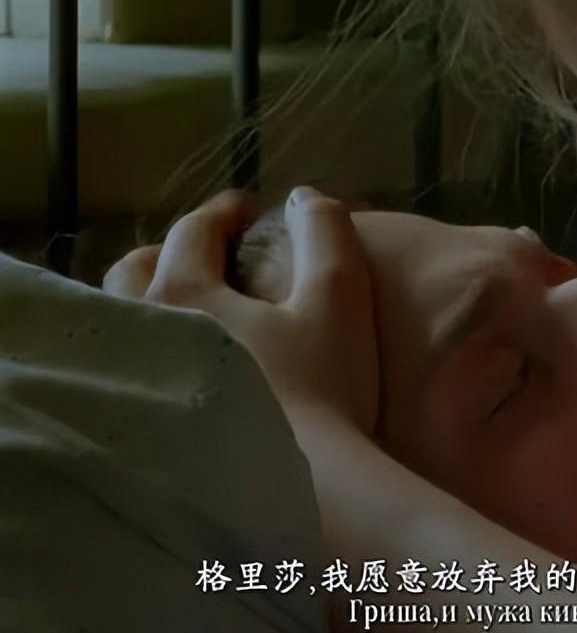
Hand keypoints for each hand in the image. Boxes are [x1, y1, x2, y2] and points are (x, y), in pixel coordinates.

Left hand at [103, 188, 378, 434]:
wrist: (298, 488)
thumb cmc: (319, 386)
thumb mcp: (339, 298)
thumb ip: (326, 235)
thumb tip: (305, 198)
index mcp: (184, 289)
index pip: (196, 230)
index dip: (227, 212)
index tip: (254, 211)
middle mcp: (143, 328)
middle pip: (140, 271)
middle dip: (177, 251)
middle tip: (217, 257)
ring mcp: (135, 381)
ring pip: (127, 322)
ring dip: (158, 302)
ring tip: (197, 313)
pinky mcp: (142, 426)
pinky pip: (136, 369)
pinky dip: (156, 350)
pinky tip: (192, 370)